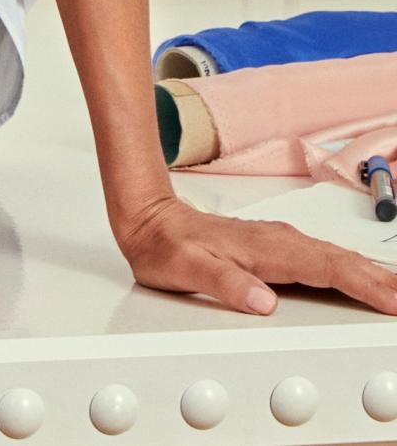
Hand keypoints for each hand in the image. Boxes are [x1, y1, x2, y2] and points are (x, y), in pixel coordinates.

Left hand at [115, 194, 396, 315]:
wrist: (146, 218)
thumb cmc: (164, 245)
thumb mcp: (186, 269)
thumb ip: (225, 283)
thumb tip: (262, 300)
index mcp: (264, 248)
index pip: (324, 267)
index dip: (361, 284)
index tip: (390, 299)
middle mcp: (275, 240)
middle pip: (337, 259)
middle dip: (376, 278)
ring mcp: (275, 240)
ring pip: (331, 255)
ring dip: (365, 271)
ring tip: (392, 288)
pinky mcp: (271, 245)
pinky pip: (319, 255)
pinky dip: (344, 265)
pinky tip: (352, 272)